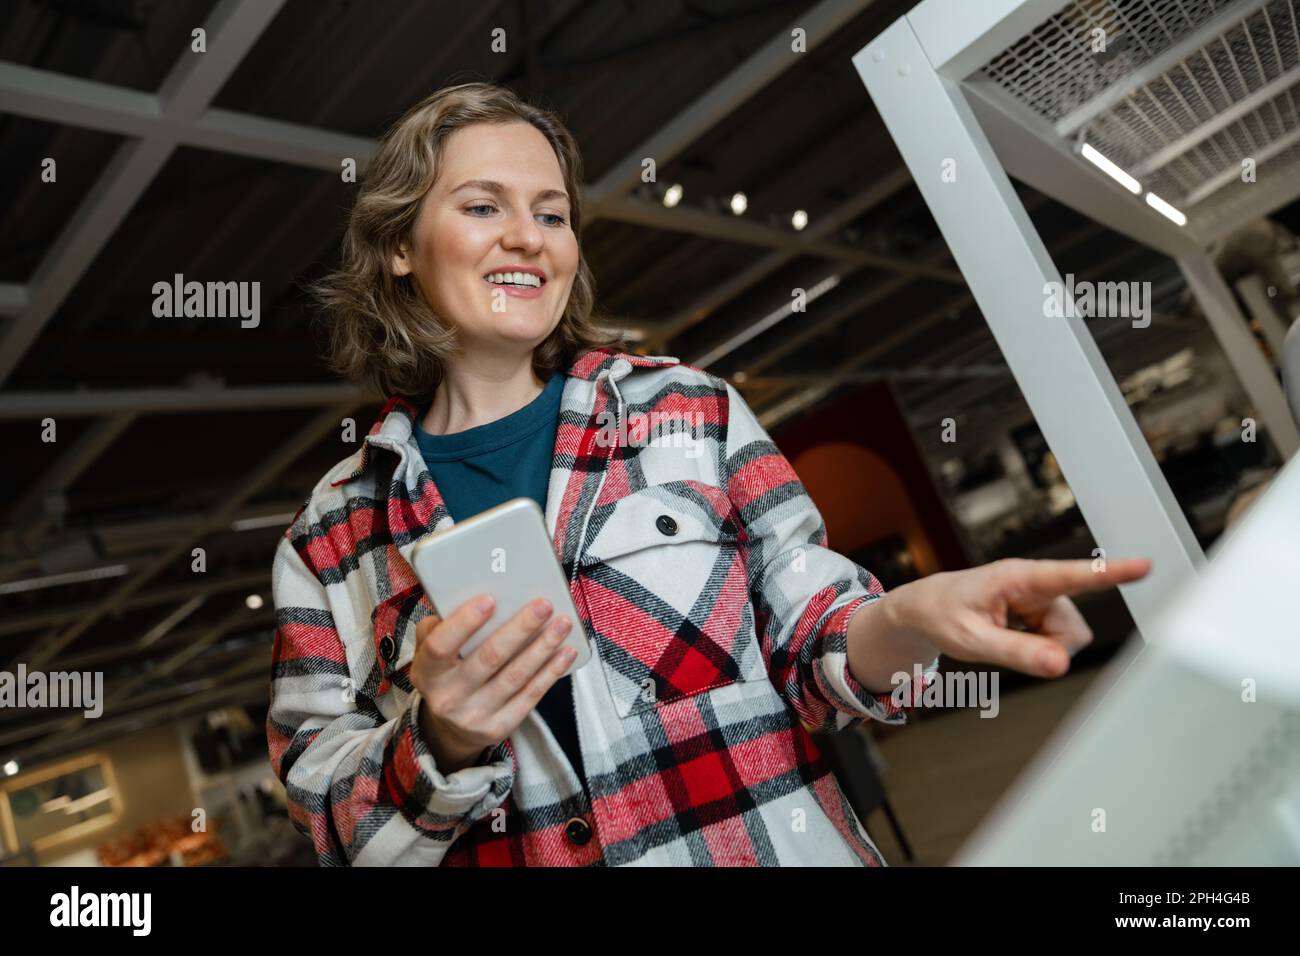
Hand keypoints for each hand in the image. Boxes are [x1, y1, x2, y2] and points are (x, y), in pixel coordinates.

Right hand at [411, 594, 575, 772]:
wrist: (449, 730)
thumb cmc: (446, 674)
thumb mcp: (430, 654)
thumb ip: (440, 627)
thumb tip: (470, 595)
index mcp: (426, 673)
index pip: (440, 646)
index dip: (464, 623)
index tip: (490, 599)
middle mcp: (448, 697)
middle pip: (489, 658)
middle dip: (520, 628)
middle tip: (543, 605)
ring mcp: (474, 716)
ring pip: (516, 676)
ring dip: (543, 647)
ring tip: (562, 623)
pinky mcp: (500, 727)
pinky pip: (531, 696)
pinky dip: (551, 671)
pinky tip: (566, 652)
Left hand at [883, 557, 1151, 678]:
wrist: (924, 608)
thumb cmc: (942, 615)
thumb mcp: (972, 641)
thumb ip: (1017, 653)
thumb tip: (1060, 665)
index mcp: (1018, 578)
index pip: (1072, 575)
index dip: (1110, 573)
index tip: (1144, 566)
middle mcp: (1035, 583)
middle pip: (1072, 629)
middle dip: (1051, 648)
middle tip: (1006, 646)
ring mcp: (1041, 597)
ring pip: (1067, 638)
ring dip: (1042, 649)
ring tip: (1002, 637)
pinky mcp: (1041, 610)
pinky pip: (1057, 640)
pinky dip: (1037, 647)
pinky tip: (1010, 636)